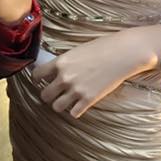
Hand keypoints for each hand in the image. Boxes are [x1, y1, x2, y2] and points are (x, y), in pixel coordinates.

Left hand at [32, 28, 160, 117]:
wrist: (123, 53)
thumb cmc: (103, 47)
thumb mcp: (78, 50)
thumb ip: (65, 62)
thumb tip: (55, 70)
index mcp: (60, 62)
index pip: (37, 75)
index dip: (37, 79)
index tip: (40, 80)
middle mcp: (65, 77)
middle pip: (44, 95)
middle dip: (48, 94)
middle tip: (54, 93)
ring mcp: (76, 90)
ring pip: (56, 107)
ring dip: (60, 104)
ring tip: (66, 101)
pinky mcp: (89, 99)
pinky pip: (74, 113)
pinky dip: (75, 110)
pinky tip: (80, 105)